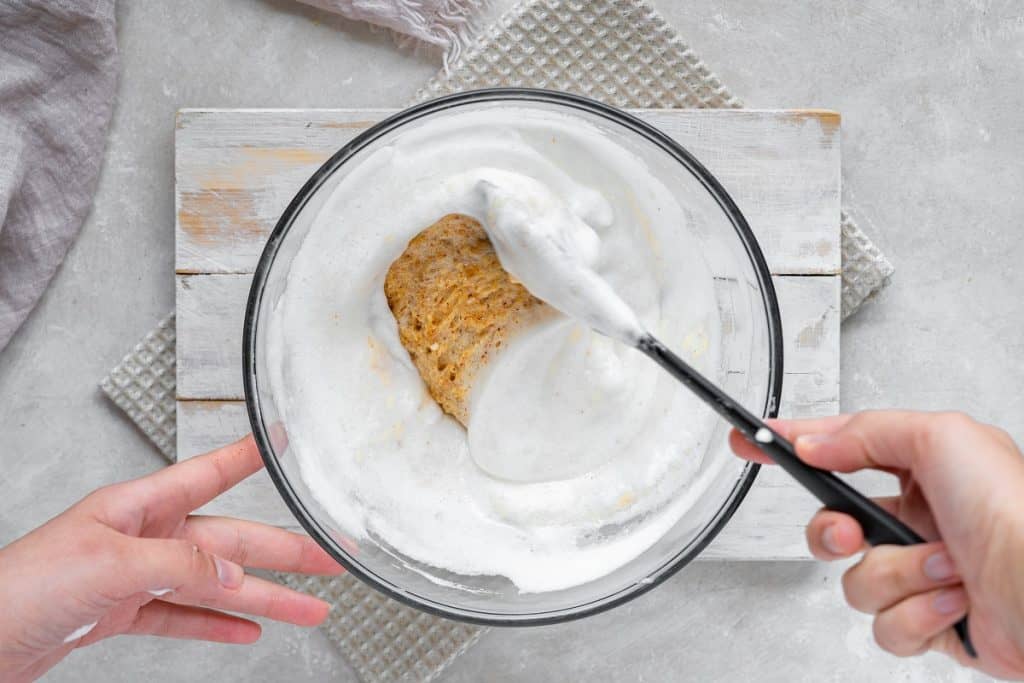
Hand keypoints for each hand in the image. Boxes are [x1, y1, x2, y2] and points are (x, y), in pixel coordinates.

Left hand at [0, 435, 342, 682]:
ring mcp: (136, 576)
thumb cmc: (19, 588)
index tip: (286, 440)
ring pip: (218, 585)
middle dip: (285, 552)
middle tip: (330, 558)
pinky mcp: (123, 613)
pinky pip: (186, 617)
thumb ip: (181, 565)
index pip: (210, 473)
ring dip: (266, 598)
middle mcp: (144, 536)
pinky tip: (249, 629)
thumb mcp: (110, 564)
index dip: (251, 456)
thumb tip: (236, 577)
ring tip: (310, 608)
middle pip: (231, 541)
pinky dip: (220, 624)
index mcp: (138, 506)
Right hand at [730, 411, 1023, 678]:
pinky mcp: (931, 623)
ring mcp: (922, 573)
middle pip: (830, 525)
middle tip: (851, 534)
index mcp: (923, 469)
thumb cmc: (1017, 514)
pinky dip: (918, 616)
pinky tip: (954, 602)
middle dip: (832, 534)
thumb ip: (865, 432)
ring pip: (856, 580)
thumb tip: (814, 444)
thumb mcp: (939, 438)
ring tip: (944, 569)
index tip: (750, 442)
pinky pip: (884, 626)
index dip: (790, 446)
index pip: (838, 449)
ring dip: (898, 577)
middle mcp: (919, 520)